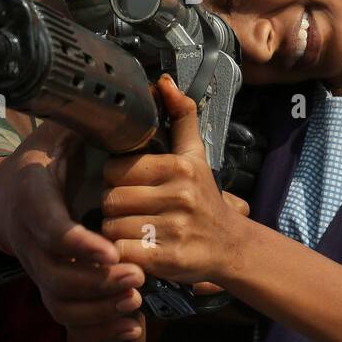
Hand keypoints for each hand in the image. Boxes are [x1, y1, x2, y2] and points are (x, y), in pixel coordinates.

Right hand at [0, 121, 145, 336]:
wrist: (5, 193)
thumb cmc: (44, 157)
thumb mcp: (59, 130)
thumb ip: (89, 119)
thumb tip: (128, 97)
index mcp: (32, 194)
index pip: (50, 226)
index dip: (77, 243)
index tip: (110, 248)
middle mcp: (28, 235)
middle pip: (55, 272)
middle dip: (96, 279)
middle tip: (136, 275)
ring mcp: (35, 263)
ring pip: (59, 298)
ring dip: (99, 304)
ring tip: (136, 295)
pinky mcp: (46, 282)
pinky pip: (65, 313)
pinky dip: (97, 323)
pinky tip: (130, 321)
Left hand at [101, 74, 249, 286]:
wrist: (231, 246)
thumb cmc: (204, 198)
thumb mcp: (195, 154)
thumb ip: (180, 116)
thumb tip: (164, 81)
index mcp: (178, 167)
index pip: (115, 168)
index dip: (117, 179)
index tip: (130, 186)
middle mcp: (178, 196)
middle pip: (110, 199)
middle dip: (114, 207)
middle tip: (129, 211)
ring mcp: (174, 229)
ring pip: (111, 227)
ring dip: (115, 232)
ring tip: (133, 230)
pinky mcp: (167, 260)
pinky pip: (122, 252)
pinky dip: (122, 254)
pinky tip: (135, 249)